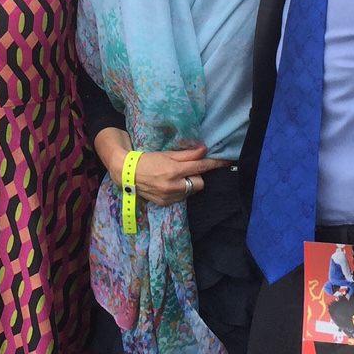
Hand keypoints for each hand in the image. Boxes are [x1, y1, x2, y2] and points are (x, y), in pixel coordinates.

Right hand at [95, 131, 228, 203]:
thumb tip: (204, 150)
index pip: (200, 167)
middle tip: (186, 170)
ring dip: (187, 184)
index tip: (226, 162)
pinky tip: (169, 185)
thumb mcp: (167, 154)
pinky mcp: (165, 203)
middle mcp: (172, 185)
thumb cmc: (148, 159)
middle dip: (196, 177)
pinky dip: (179, 191)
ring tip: (174, 177)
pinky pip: (181, 198)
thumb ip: (187, 154)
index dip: (214, 164)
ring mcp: (168, 196)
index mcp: (173, 170)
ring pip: (190, 192)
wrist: (127, 173)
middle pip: (199, 183)